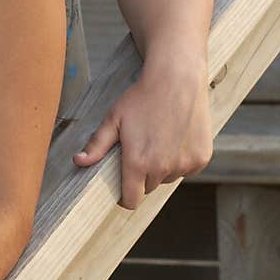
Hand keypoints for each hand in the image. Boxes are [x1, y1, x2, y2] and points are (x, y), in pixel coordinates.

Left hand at [73, 54, 211, 209]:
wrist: (177, 78)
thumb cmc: (142, 97)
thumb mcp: (114, 119)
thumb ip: (97, 144)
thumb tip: (78, 162)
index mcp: (138, 164)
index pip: (131, 200)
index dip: (125, 196)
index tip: (123, 185)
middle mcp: (163, 169)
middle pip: (149, 186)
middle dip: (143, 175)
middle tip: (141, 148)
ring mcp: (185, 164)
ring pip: (169, 177)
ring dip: (163, 167)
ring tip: (159, 138)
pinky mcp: (201, 158)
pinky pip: (187, 168)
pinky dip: (181, 159)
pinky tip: (175, 136)